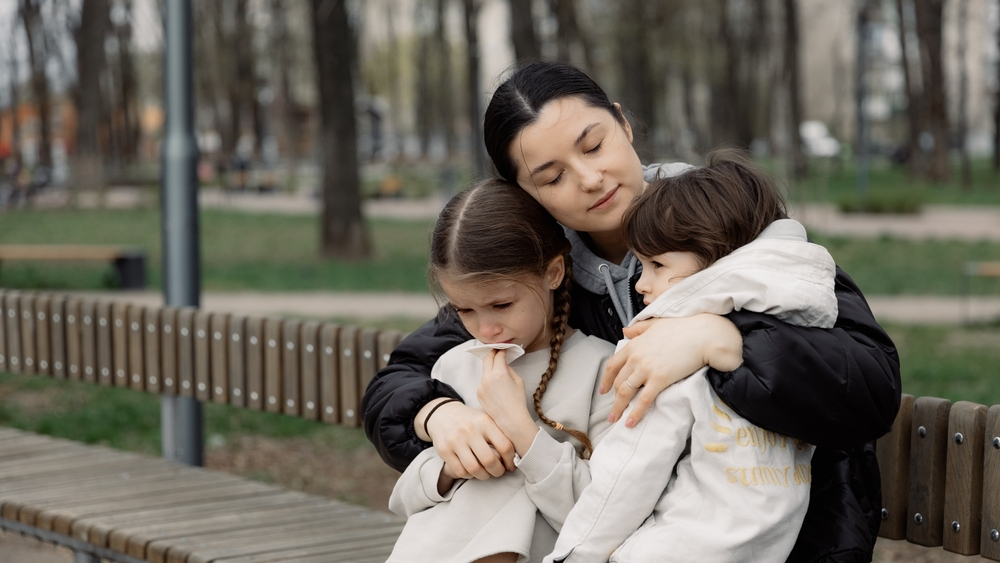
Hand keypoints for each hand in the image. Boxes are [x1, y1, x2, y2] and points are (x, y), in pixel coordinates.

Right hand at [422, 399, 515, 479]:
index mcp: (484, 421)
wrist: (442, 413)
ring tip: (486, 473)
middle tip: (499, 472)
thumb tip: (518, 456)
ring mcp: (455, 440)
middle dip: (498, 471)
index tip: (511, 465)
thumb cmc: (471, 420)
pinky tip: (472, 471)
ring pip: (474, 468)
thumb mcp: (486, 419)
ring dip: (484, 475)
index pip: (504, 446)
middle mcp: (470, 430)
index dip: (511, 460)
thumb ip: (500, 433)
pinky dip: (469, 475)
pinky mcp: (444, 450)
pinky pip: (460, 471)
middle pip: (489, 460)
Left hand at [477, 350, 538, 454]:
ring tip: (498, 370)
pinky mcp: (478, 392)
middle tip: (497, 352)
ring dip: (490, 367)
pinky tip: (496, 385)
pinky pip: (483, 381)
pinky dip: (488, 379)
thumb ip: (509, 369)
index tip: (504, 350)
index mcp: (499, 373)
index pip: (498, 355)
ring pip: (484, 370)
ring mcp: (481, 385)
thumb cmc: (518, 401)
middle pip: (486, 358)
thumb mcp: (518, 380)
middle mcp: (487, 378)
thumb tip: (503, 363)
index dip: (502, 351)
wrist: (511, 420)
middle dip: (492, 353)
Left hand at [601, 314, 742, 426]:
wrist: (702, 335)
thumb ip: (638, 329)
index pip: (613, 365)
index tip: (603, 390)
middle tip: (612, 410)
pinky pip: (643, 400)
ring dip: (618, 408)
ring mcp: (646, 369)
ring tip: (615, 420)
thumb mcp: (655, 324)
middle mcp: (636, 358)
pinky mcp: (659, 379)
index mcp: (634, 345)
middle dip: (613, 398)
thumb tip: (625, 331)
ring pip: (625, 392)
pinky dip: (635, 413)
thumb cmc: (682, 328)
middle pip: (618, 382)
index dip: (606, 379)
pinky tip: (631, 423)